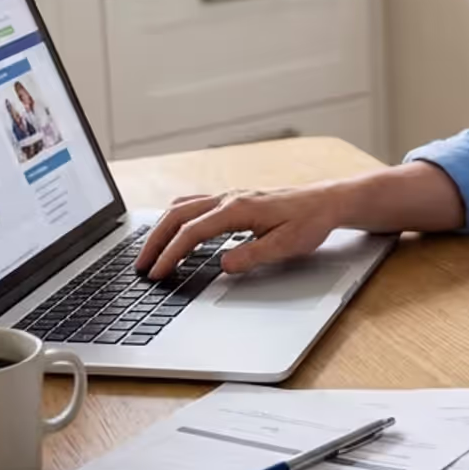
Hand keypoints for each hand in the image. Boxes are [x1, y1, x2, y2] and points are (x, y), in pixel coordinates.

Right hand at [132, 184, 345, 279]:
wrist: (327, 202)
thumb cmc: (310, 221)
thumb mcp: (286, 245)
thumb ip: (253, 254)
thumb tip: (223, 264)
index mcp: (238, 209)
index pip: (192, 232)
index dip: (171, 254)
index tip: (157, 272)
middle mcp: (229, 198)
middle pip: (178, 216)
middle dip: (155, 241)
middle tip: (141, 266)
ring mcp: (229, 196)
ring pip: (183, 208)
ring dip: (162, 229)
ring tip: (149, 252)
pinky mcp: (233, 200)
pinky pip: (195, 204)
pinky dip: (177, 218)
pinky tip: (173, 229)